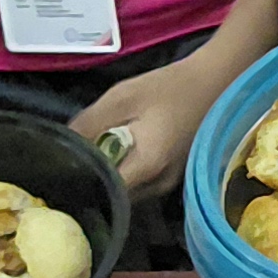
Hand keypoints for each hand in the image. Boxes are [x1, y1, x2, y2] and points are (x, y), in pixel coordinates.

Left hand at [69, 60, 216, 198]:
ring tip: (92, 157)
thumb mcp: (122, 97)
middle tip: (71, 162)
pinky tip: (117, 154)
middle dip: (93, 182)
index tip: (59, 173)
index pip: (102, 192)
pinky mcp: (175, 175)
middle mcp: (159, 185)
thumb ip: (89, 123)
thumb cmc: (171, 87)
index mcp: (146, 167)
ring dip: (110, 178)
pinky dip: (126, 173)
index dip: (79, 184)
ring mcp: (170, 183)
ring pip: (128, 191)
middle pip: (114, 196)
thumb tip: (61, 146)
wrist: (218, 81)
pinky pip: (141, 183)